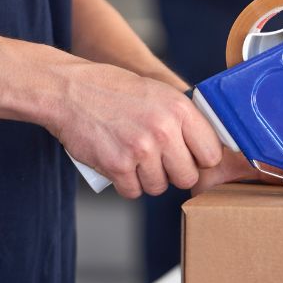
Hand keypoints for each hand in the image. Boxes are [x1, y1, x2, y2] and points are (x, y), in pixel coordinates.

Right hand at [48, 61, 222, 199]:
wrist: (71, 90)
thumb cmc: (115, 90)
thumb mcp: (159, 92)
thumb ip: (184, 119)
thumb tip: (210, 148)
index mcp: (180, 109)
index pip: (211, 154)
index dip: (200, 160)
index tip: (190, 158)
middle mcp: (164, 129)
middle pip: (187, 177)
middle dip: (174, 174)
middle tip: (159, 161)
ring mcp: (140, 149)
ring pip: (159, 187)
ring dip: (147, 179)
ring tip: (135, 158)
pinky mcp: (117, 165)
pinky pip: (133, 192)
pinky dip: (125, 184)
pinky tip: (119, 165)